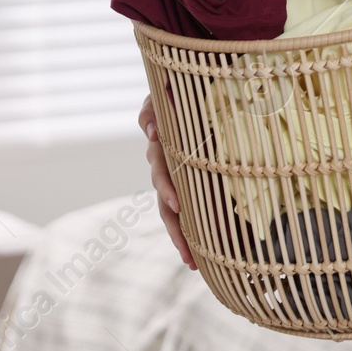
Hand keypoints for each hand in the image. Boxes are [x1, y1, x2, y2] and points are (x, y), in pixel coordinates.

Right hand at [139, 90, 197, 270]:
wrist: (197, 89)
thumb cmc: (177, 90)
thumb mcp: (161, 94)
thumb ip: (152, 110)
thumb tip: (150, 133)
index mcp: (163, 147)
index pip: (161, 172)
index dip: (166, 188)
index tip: (177, 204)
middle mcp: (167, 166)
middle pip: (167, 203)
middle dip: (176, 228)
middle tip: (187, 251)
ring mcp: (178, 177)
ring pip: (175, 214)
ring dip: (182, 238)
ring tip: (192, 261)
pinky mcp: (192, 182)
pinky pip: (191, 211)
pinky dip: (193, 233)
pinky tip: (202, 257)